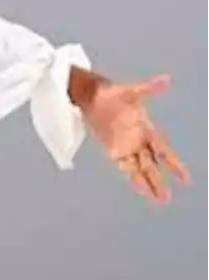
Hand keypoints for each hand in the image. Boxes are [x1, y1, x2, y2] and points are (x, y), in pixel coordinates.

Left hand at [81, 74, 189, 203]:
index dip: (174, 165)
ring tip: (160, 200)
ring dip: (149, 183)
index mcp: (147, 128)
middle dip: (159, 181)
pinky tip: (141, 189)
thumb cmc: (113, 93)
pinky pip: (126, 167)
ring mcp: (127, 146)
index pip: (163, 151)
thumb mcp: (131, 91)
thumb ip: (149, 88)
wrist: (92, 96)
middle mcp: (139, 140)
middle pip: (152, 165)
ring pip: (141, 169)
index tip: (186, 179)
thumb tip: (166, 79)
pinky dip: (133, 178)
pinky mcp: (114, 150)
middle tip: (167, 198)